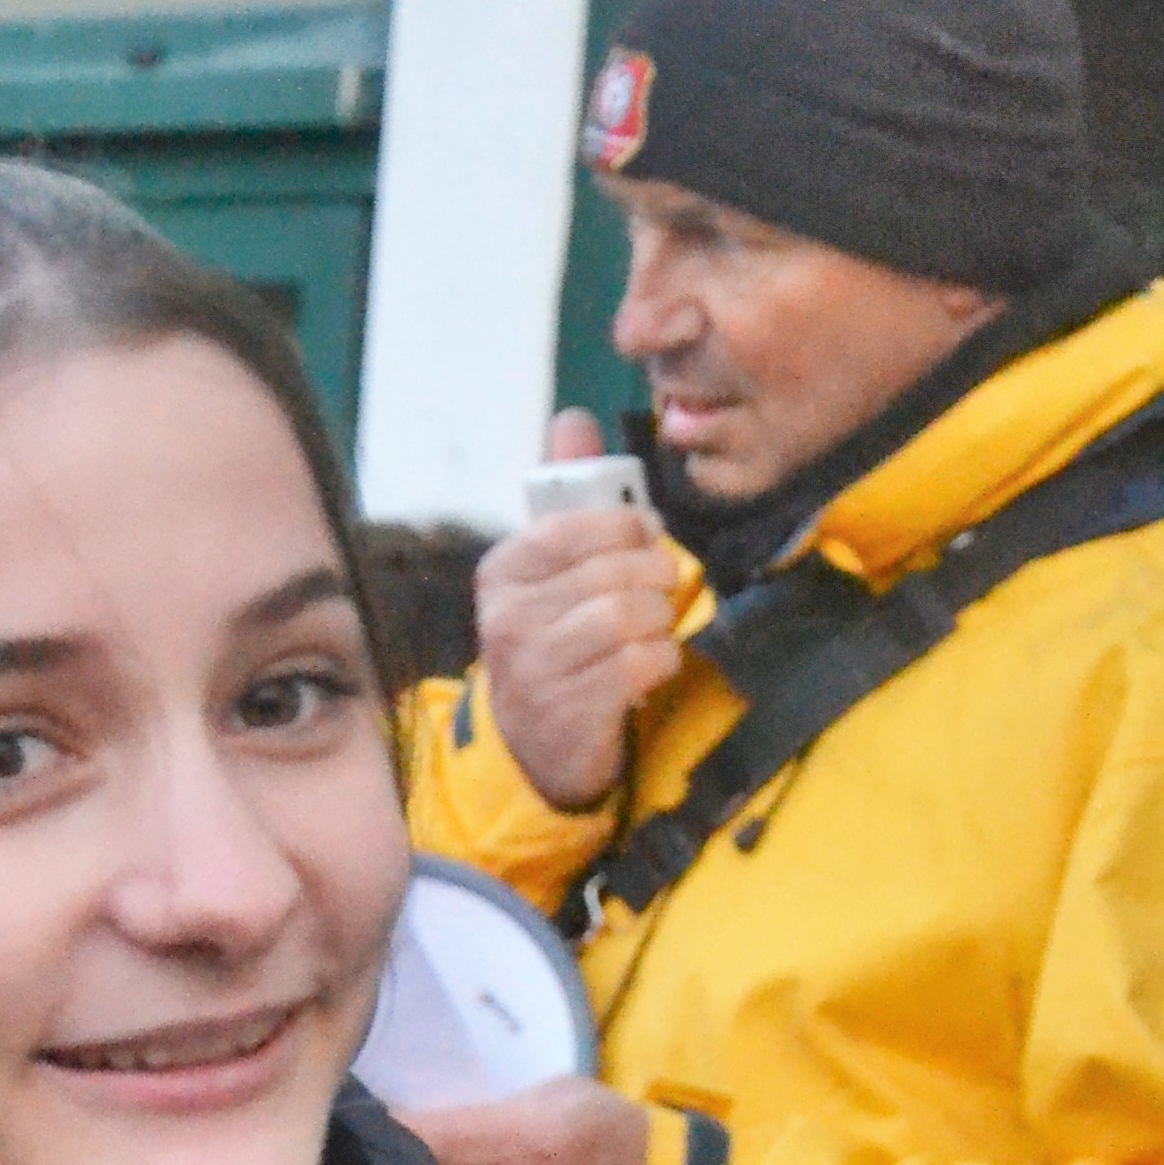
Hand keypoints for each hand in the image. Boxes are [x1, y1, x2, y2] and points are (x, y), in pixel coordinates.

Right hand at [473, 405, 683, 810]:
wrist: (532, 744)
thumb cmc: (552, 638)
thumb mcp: (549, 566)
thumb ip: (567, 493)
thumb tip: (574, 420)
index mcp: (501, 572)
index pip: (572, 527)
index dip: (625, 526)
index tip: (643, 537)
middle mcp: (508, 619)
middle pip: (611, 572)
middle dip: (652, 575)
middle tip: (658, 586)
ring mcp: (535, 671)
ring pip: (630, 615)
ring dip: (658, 618)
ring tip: (651, 625)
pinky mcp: (570, 714)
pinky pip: (643, 663)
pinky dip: (662, 659)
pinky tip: (649, 664)